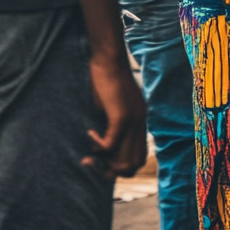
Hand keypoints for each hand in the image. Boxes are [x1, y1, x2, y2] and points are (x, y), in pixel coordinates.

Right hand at [84, 55, 146, 178]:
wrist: (108, 58)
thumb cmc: (106, 79)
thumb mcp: (113, 105)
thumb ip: (114, 122)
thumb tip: (103, 143)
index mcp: (141, 123)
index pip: (139, 159)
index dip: (120, 167)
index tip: (101, 160)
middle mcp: (141, 124)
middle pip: (133, 165)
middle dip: (110, 171)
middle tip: (91, 161)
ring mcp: (133, 121)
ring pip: (124, 160)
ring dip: (103, 163)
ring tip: (88, 154)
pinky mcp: (121, 115)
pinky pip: (110, 144)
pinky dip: (97, 144)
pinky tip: (89, 133)